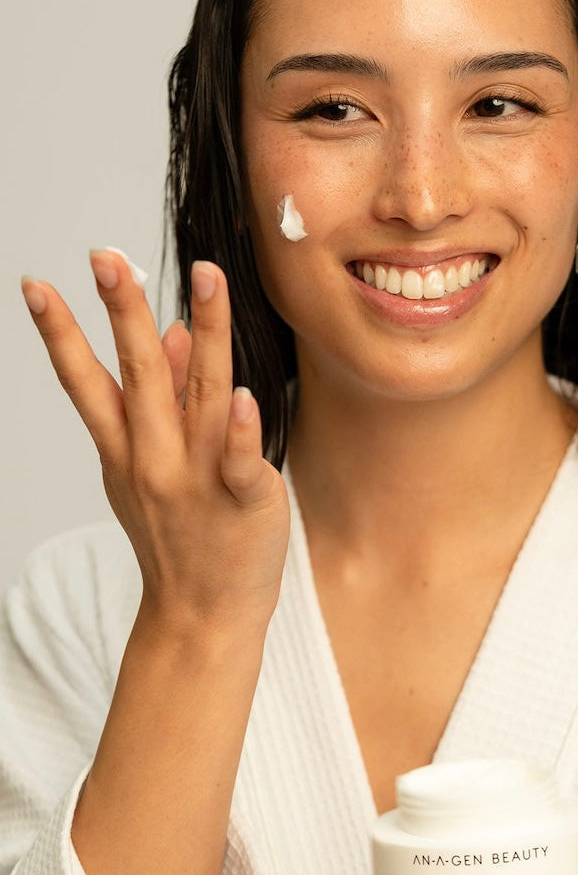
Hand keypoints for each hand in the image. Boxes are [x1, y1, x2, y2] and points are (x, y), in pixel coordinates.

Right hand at [21, 251, 289, 633]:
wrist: (201, 617)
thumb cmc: (182, 533)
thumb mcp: (152, 465)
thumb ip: (165, 399)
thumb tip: (174, 330)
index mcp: (126, 448)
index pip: (87, 381)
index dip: (60, 333)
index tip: (37, 283)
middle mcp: (154, 457)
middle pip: (138, 374)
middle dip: (121, 312)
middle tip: (105, 257)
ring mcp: (197, 478)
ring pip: (200, 394)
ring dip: (204, 333)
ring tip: (205, 275)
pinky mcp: (244, 500)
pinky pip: (240, 461)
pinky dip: (240, 431)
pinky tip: (242, 397)